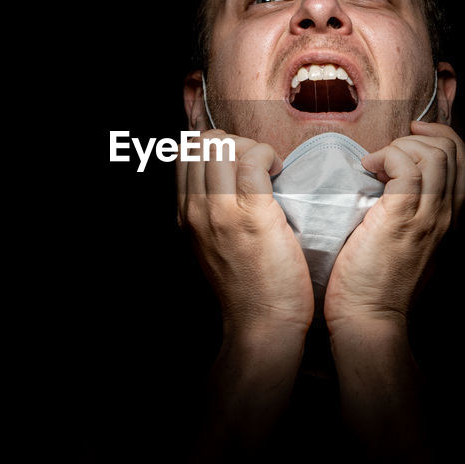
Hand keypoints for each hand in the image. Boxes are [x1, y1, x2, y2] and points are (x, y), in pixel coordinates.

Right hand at [177, 130, 314, 337]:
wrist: (261, 323)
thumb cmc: (248, 287)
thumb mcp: (212, 247)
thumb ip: (210, 215)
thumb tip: (225, 182)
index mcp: (185, 215)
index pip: (185, 153)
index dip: (215, 145)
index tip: (239, 162)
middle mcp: (196, 210)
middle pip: (202, 142)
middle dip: (233, 140)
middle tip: (256, 163)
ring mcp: (221, 212)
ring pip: (223, 145)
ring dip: (250, 145)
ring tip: (268, 168)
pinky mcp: (252, 215)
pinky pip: (252, 159)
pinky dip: (267, 154)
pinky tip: (279, 170)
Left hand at [323, 121, 464, 333]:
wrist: (368, 318)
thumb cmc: (376, 285)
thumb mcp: (406, 248)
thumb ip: (411, 218)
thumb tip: (391, 186)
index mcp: (448, 221)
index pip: (464, 163)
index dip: (442, 138)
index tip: (412, 136)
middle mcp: (445, 216)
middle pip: (453, 152)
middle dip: (422, 136)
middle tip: (392, 146)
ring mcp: (426, 217)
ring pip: (435, 155)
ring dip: (402, 147)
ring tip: (376, 163)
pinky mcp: (401, 217)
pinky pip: (405, 166)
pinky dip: (386, 156)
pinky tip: (367, 169)